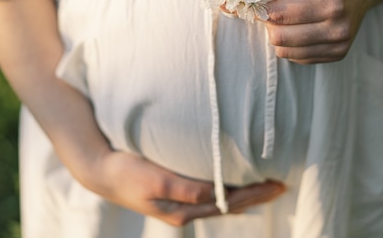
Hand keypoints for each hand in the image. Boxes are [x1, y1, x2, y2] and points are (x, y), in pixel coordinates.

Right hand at [85, 150, 285, 225]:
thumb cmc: (128, 173)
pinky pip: (209, 194)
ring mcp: (180, 204)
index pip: (229, 203)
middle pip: (229, 205)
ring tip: (264, 187)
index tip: (277, 184)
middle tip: (281, 185)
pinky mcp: (174, 193)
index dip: (255, 194)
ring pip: (221, 201)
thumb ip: (187, 190)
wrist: (101, 171)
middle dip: (256, 196)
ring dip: (245, 194)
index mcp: (184, 211)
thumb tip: (217, 195)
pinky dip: (226, 191)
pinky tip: (233, 188)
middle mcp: (185, 211)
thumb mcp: (158, 181)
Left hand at [264, 0, 371, 63]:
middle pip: (279, 38)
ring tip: (290, 17)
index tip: (255, 1)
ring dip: (279, 35)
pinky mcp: (337, 55)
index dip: (260, 9)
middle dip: (269, 24)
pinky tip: (302, 27)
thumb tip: (234, 3)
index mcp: (328, 3)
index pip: (278, 16)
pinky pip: (297, 58)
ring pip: (285, 52)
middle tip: (274, 9)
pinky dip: (291, 44)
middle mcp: (336, 29)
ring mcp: (338, 45)